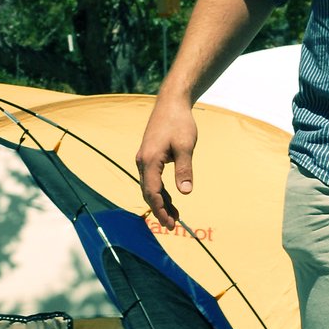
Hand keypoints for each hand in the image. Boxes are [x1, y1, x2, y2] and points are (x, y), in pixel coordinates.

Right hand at [135, 95, 197, 230]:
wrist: (171, 103)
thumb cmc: (179, 122)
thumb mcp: (185, 146)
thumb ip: (184, 169)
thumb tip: (186, 192)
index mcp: (149, 160)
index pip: (152, 192)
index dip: (160, 209)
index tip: (170, 222)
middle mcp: (143, 161)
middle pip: (148, 192)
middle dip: (159, 210)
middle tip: (172, 225)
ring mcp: (145, 159)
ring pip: (150, 187)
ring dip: (161, 202)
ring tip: (174, 216)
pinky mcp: (150, 157)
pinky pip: (153, 179)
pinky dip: (161, 191)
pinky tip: (172, 199)